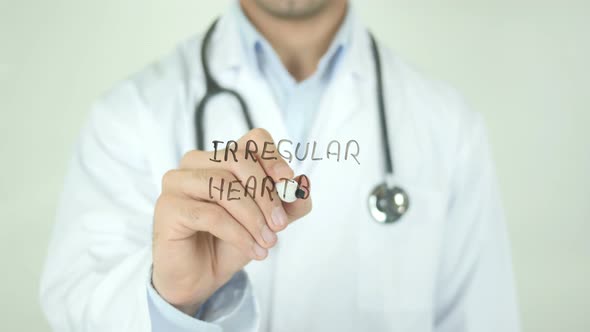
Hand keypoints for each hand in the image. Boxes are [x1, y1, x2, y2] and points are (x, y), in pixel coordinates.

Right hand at [151, 128, 311, 314]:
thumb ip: (289, 203)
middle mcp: (196, 162)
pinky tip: (253, 250)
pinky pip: (210, 214)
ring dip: (253, 218)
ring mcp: (177, 181)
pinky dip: (238, 234)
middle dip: (266, 194)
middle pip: (238, 159)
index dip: (273, 158)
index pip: (253, 140)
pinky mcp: (168, 206)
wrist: (200, 276)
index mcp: (222, 158)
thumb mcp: (268, 221)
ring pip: (223, 186)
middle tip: (280, 225)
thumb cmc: (230, 241)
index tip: (288, 183)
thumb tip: (304, 185)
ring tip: (268, 242)